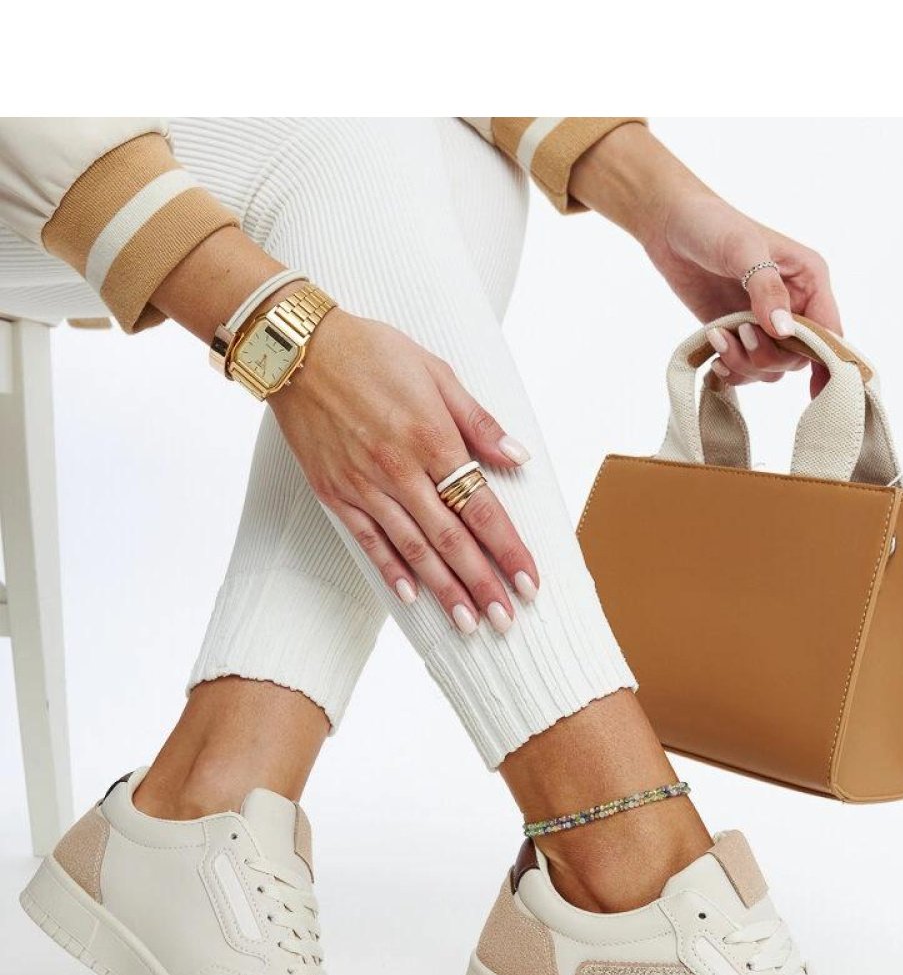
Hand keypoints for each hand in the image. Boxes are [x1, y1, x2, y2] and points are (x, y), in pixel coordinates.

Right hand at [270, 310, 538, 631]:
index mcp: (432, 438)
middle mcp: (399, 469)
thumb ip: (479, 422)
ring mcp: (364, 484)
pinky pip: (368, 539)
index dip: (508, 548)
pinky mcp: (335, 492)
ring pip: (412, 548)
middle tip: (507, 620)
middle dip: (482, 584)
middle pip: (450, 538)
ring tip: (468, 623)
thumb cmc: (373, 354)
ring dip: (443, 589)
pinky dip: (390, 569)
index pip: (481, 506)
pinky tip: (410, 596)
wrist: (299, 351)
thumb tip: (517, 458)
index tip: (530, 580)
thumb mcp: (437, 373)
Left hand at [646, 187, 842, 394]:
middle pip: (800, 357)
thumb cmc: (712, 225)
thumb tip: (785, 331)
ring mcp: (764, 321)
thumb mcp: (743, 250)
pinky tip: (713, 355)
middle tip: (740, 334)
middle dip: (769, 356)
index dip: (827, 361)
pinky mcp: (738, 332)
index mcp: (809, 280)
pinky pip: (746, 368)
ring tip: (718, 337)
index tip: (815, 389)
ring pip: (772, 367)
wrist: (670, 224)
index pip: (829, 331)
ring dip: (745, 364)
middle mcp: (794, 304)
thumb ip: (767, 290)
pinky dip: (732, 370)